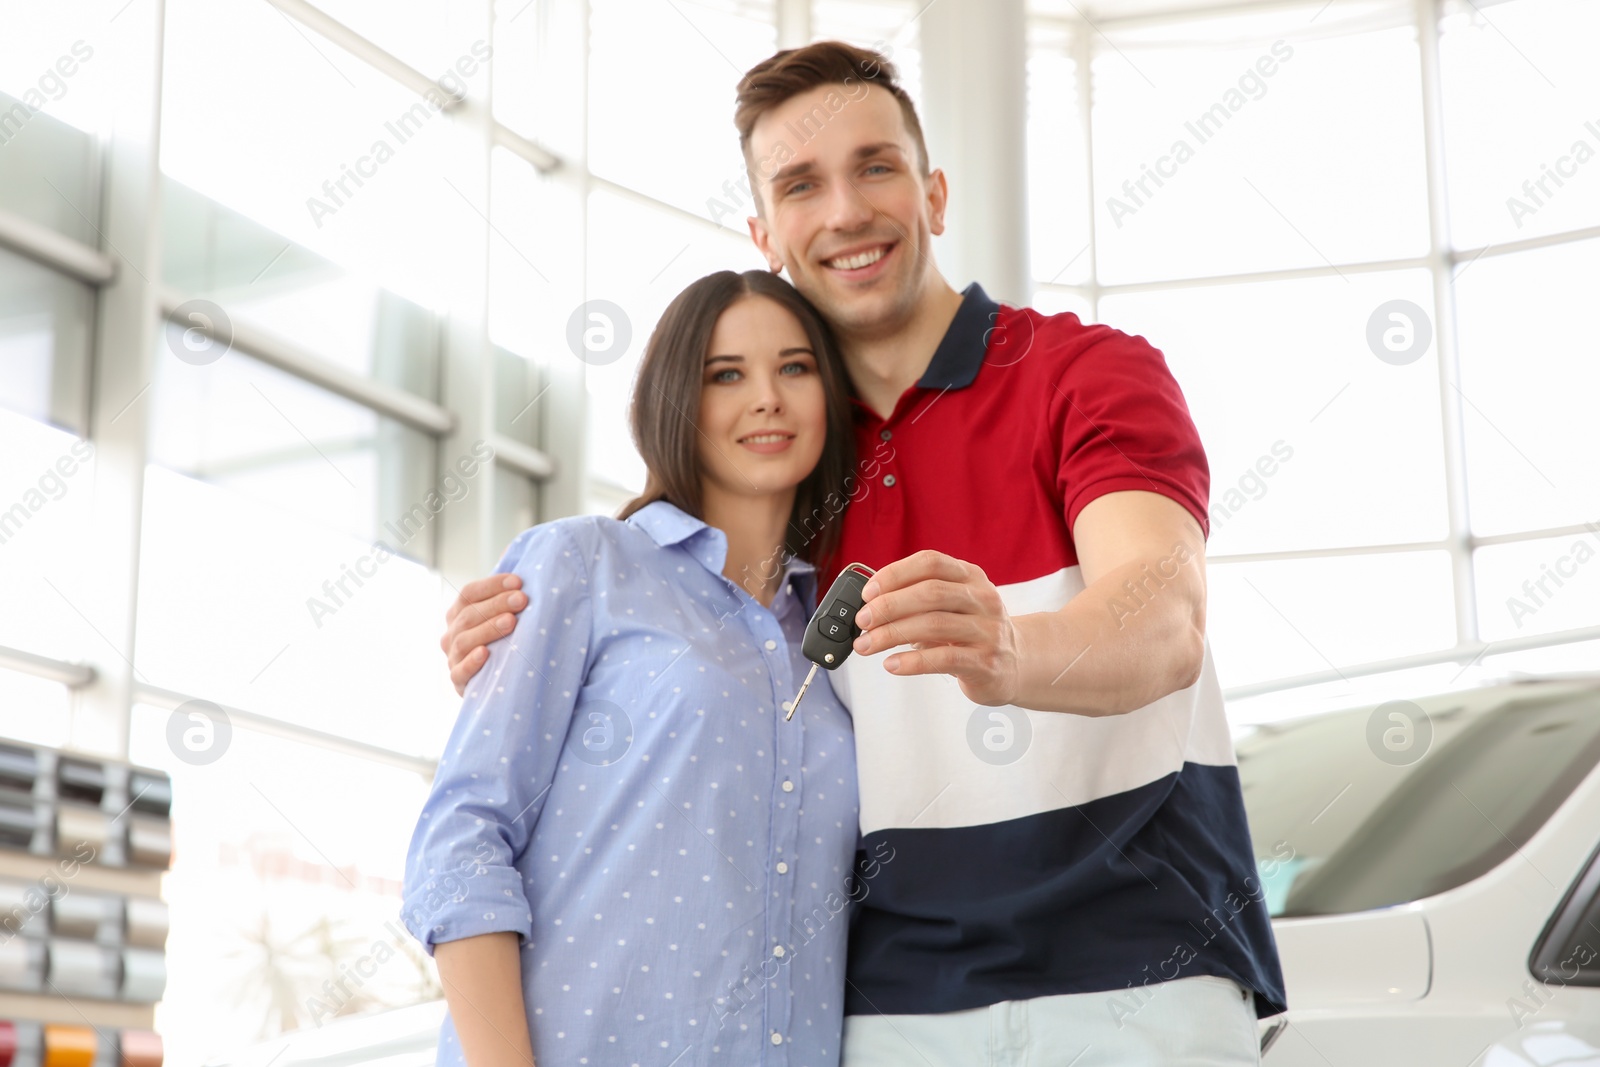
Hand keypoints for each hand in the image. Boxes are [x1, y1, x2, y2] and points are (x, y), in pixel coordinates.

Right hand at [442, 575, 527, 695]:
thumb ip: (505, 587)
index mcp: (459, 612)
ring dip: (488, 629)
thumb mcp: (503, 612)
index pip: (470, 593)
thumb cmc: (503, 639)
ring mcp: (453, 657)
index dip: (493, 585)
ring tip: (511, 622)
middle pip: (469, 614)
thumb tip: (510, 550)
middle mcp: (452, 633)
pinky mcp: (458, 682)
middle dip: (497, 605)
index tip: (519, 582)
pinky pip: (460, 672)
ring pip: (464, 641)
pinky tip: (486, 654)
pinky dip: (471, 662)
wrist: (498, 681)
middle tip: (522, 600)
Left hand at [851, 550, 1020, 705]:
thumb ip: (920, 599)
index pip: (930, 563)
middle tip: (862, 621)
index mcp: (971, 576)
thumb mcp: (954, 605)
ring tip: (867, 645)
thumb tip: (870, 606)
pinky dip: (912, 661)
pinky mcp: (987, 662)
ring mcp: (988, 630)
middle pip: (930, 592)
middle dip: (889, 606)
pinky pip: (944, 658)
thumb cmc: (972, 630)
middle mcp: (983, 598)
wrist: (1018, 662)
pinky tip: (892, 664)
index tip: (868, 592)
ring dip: (892, 635)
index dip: (895, 574)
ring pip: (934, 625)